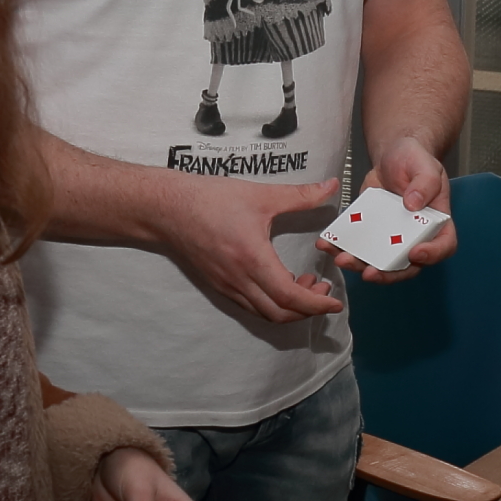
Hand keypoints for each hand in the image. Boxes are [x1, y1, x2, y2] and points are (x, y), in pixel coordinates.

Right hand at [155, 174, 344, 322]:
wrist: (166, 208)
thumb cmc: (210, 199)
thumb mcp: (260, 195)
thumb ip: (299, 195)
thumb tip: (331, 186)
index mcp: (252, 259)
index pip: (290, 297)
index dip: (317, 304)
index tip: (335, 301)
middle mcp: (238, 280)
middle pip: (279, 314)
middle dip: (307, 310)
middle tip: (322, 290)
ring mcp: (226, 286)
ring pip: (263, 313)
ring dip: (288, 308)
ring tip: (303, 285)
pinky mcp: (218, 285)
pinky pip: (249, 305)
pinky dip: (270, 303)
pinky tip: (278, 281)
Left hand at [334, 138, 455, 284]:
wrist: (392, 157)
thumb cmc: (415, 160)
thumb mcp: (425, 165)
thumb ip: (425, 183)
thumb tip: (413, 204)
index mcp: (437, 224)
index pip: (443, 246)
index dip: (431, 255)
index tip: (415, 253)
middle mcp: (415, 237)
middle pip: (407, 266)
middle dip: (387, 273)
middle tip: (369, 272)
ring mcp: (392, 239)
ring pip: (379, 262)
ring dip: (360, 265)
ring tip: (342, 259)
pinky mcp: (370, 234)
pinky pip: (358, 246)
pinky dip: (342, 247)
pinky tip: (328, 244)